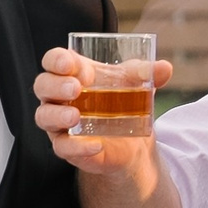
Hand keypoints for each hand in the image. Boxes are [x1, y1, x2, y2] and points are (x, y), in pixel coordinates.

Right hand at [33, 47, 173, 174]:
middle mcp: (59, 97)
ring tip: (75, 115)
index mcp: (71, 74)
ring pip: (43, 116)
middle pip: (42, 85)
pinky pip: (62, 147)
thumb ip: (147, 74)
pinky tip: (95, 144)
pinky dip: (76, 147)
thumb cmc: (122, 102)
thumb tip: (165, 67)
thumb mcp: (135, 84)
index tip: (73, 64)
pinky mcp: (67, 147)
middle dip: (55, 84)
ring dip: (57, 114)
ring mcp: (59, 123)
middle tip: (76, 88)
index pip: (53, 60)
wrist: (130, 140)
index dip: (58, 60)